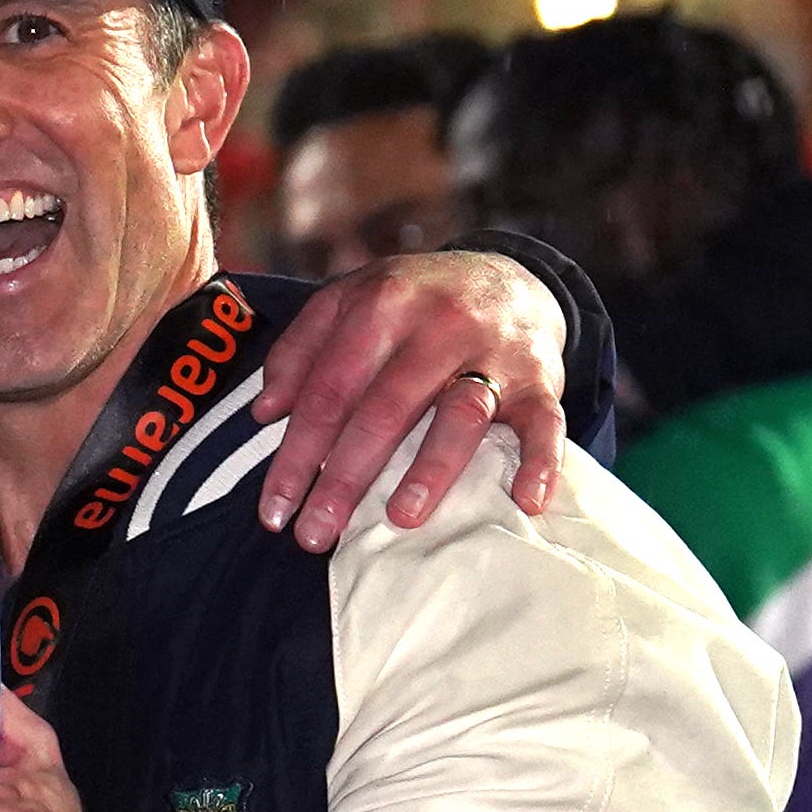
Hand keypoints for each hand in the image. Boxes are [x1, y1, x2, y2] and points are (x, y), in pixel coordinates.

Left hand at [252, 248, 566, 547]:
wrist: (509, 276)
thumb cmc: (412, 302)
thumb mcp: (347, 301)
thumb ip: (299, 350)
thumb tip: (265, 412)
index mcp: (381, 305)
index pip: (328, 390)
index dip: (296, 454)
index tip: (273, 510)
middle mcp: (438, 325)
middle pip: (384, 410)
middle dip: (344, 479)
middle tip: (315, 535)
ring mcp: (494, 352)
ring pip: (460, 415)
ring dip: (430, 471)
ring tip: (400, 520)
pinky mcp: (542, 378)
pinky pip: (547, 423)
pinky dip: (541, 461)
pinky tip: (525, 502)